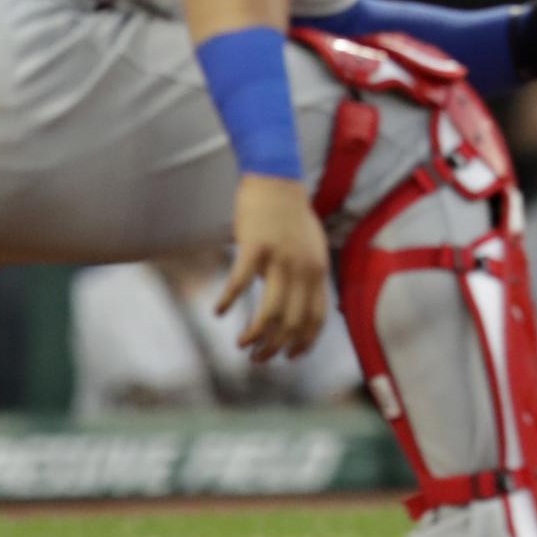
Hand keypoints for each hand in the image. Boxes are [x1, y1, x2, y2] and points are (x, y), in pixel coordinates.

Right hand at [215, 175, 329, 361]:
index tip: (289, 356)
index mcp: (318, 270)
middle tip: (257, 358)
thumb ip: (309, 275)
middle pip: (293, 322)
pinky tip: (218, 312)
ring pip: (270, 311)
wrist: (276, 178)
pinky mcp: (255, 246)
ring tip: (242, 346)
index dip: (304, 343)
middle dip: (275, 347)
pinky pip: (240, 282)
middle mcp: (304, 268)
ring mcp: (280, 257)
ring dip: (256, 335)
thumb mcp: (311, 247)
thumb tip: (299, 303)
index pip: (317, 319)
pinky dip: (228, 300)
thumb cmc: (290, 214)